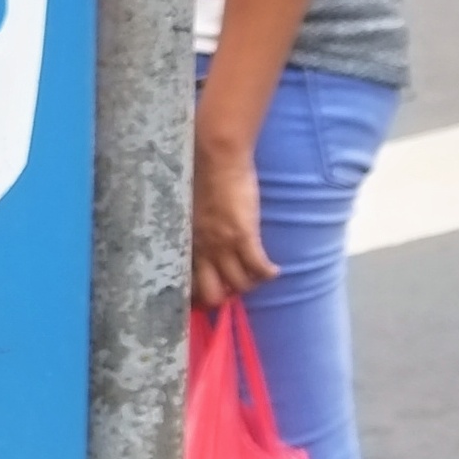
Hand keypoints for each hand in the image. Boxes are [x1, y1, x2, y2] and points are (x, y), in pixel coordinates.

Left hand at [189, 137, 274, 310]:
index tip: (204, 301)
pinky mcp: (244, 235)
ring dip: (251, 284)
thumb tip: (200, 242)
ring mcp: (222, 244)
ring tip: (257, 276)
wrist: (214, 157)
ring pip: (240, 284)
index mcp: (184, 243)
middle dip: (225, 298)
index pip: (186, 283)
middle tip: (235, 290)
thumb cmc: (199, 177)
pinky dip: (269, 274)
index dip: (197, 297)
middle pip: (212, 294)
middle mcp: (201, 249)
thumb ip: (192, 230)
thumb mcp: (187, 211)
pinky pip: (259, 268)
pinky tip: (274, 271)